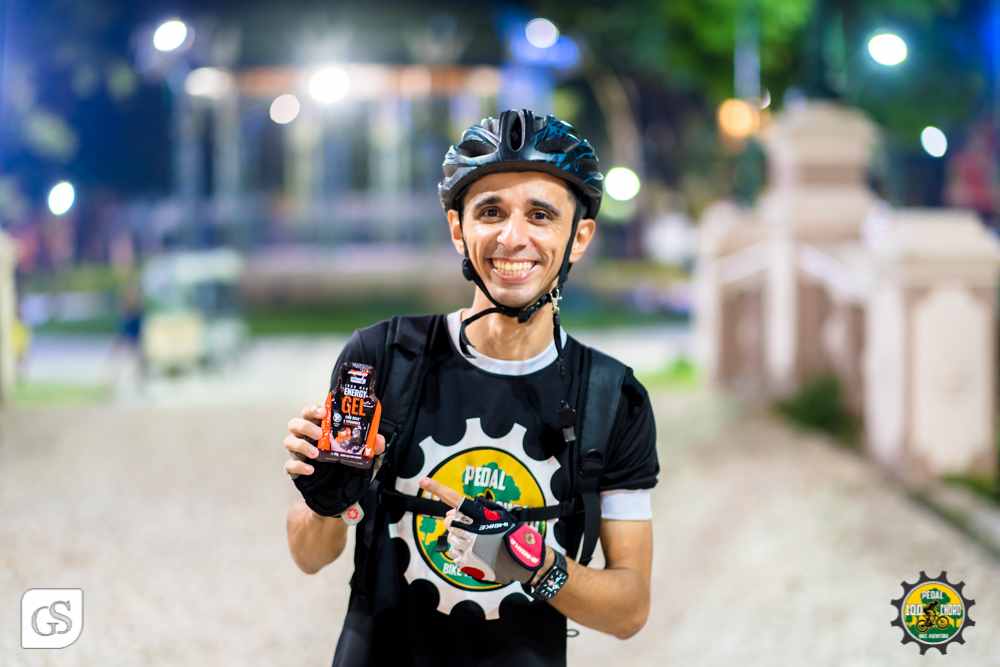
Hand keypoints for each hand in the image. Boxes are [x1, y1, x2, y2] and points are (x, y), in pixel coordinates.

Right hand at [285, 403, 386, 517]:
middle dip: (305, 426)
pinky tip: (311, 470)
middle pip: (295, 424)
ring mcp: (301, 454)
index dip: (313, 409)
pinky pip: (289, 465)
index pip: (311, 413)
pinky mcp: (296, 470)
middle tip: (318, 434)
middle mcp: (308, 439)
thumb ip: (374, 449)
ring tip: (316, 454)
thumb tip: (378, 438)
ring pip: (289, 441)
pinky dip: (299, 465)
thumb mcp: (367, 460)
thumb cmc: (351, 471)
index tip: (323, 412)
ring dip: (301, 445)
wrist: (341, 498)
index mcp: (323, 429)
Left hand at [419, 478, 544, 584]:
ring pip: (450, 539)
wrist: (521, 558)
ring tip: (477, 543)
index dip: (437, 488)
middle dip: (455, 524)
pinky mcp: (466, 563)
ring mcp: (466, 547)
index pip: (454, 499)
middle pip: (448, 522)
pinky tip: (476, 554)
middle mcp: (469, 530)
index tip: (423, 480)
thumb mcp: (498, 514)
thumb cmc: (510, 533)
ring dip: (459, 540)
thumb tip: (449, 514)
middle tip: (470, 529)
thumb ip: (473, 510)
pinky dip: (461, 554)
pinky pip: (453, 554)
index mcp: (477, 515)